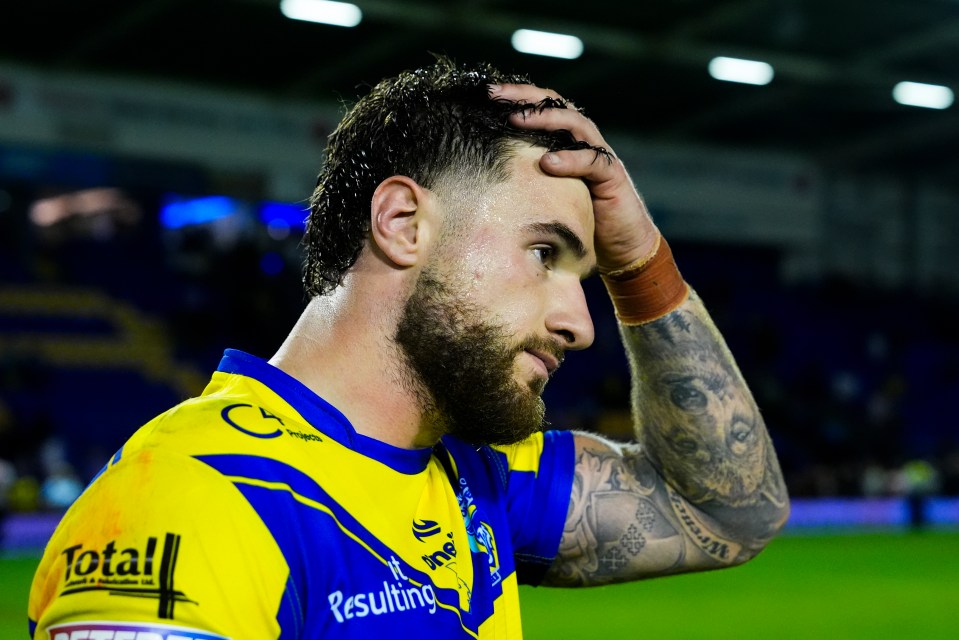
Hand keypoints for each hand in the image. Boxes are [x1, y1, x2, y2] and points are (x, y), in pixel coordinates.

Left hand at [490, 83, 660, 270]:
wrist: (622, 243)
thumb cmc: (579, 217)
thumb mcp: (546, 192)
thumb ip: (527, 175)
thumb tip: (486, 170)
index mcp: (567, 140)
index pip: (542, 106)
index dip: (516, 95)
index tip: (486, 92)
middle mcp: (584, 140)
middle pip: (557, 104)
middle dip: (524, 97)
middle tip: (495, 94)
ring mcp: (600, 155)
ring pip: (575, 124)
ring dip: (545, 120)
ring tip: (516, 120)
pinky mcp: (613, 176)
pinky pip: (593, 161)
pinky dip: (570, 160)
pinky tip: (548, 162)